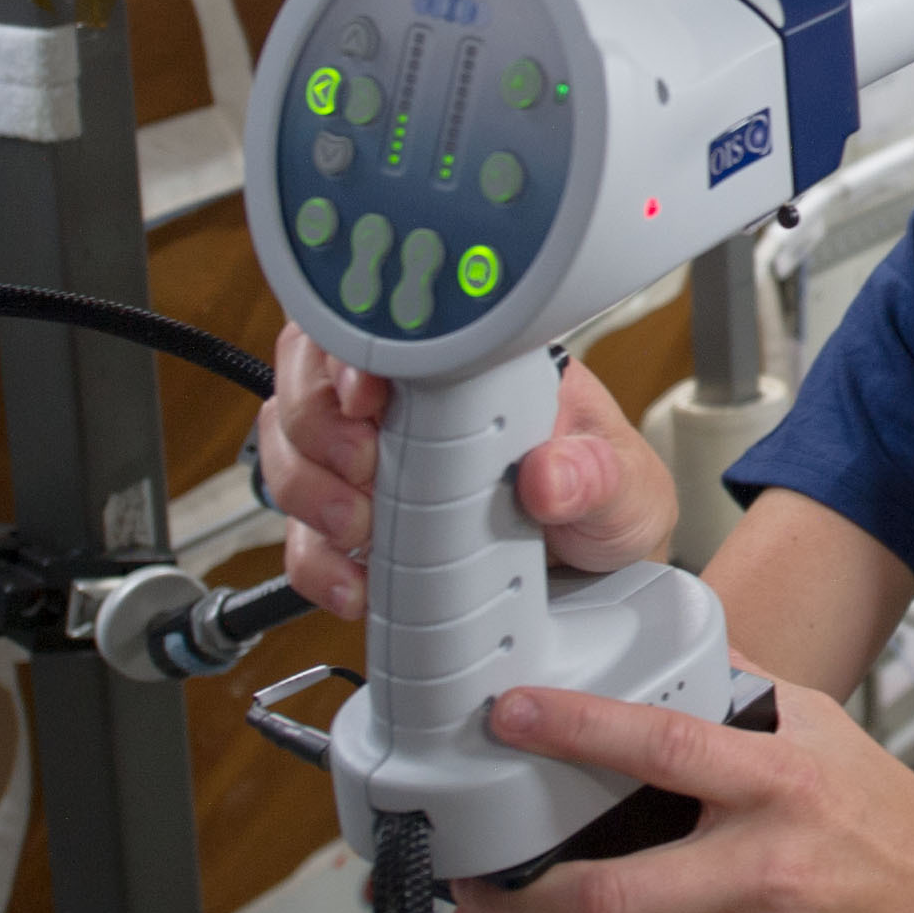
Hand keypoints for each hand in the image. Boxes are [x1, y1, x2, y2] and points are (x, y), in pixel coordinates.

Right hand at [261, 326, 674, 621]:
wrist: (602, 577)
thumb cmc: (608, 502)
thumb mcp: (623, 485)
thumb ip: (595, 476)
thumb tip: (549, 475)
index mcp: (475, 369)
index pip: (387, 329)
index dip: (353, 351)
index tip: (366, 396)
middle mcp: (413, 407)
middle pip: (310, 379)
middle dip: (318, 425)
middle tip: (364, 471)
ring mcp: (378, 465)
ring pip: (290, 450)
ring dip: (308, 491)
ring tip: (359, 530)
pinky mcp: (360, 529)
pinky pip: (302, 537)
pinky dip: (315, 562)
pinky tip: (354, 583)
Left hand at [447, 674, 913, 912]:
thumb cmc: (887, 822)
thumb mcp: (827, 729)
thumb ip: (744, 688)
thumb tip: (668, 643)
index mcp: (779, 785)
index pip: (665, 747)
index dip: (578, 728)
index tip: (512, 712)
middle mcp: (761, 870)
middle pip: (609, 892)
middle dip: (517, 889)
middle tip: (469, 869)